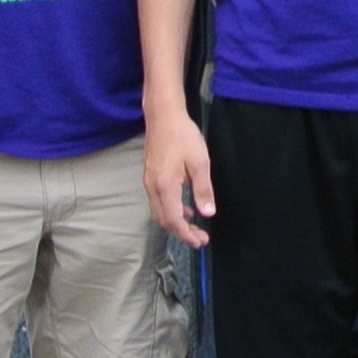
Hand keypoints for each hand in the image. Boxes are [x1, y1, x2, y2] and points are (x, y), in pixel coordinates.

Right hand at [143, 110, 215, 246]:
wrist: (163, 116)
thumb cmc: (182, 135)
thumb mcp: (200, 162)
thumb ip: (203, 190)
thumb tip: (207, 213)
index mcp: (165, 186)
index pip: (173, 220)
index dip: (186, 234)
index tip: (199, 241)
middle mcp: (152, 187)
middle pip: (164, 220)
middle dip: (181, 232)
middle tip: (200, 238)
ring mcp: (149, 182)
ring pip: (159, 212)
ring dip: (176, 222)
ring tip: (194, 226)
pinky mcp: (151, 176)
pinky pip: (158, 201)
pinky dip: (171, 210)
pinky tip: (185, 207)